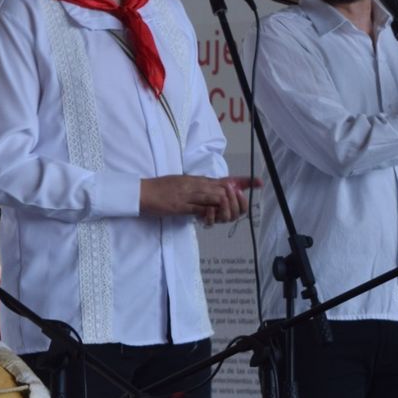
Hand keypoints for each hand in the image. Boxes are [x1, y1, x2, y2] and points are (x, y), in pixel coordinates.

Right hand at [141, 175, 258, 223]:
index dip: (241, 181)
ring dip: (223, 207)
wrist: (140, 192)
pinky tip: (211, 218)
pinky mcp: (181, 206)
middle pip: (222, 189)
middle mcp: (194, 184)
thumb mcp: (179, 183)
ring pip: (214, 198)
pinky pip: (200, 209)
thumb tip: (211, 191)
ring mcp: (188, 195)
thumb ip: (196, 187)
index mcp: (195, 179)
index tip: (257, 182)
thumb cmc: (158, 189)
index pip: (222, 179)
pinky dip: (209, 214)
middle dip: (235, 198)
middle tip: (238, 205)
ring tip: (224, 213)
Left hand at [210, 176, 261, 224]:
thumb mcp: (236, 183)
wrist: (207, 188)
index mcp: (237, 209)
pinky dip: (211, 215)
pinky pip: (210, 222)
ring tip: (222, 197)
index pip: (244, 209)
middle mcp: (229, 215)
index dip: (242, 201)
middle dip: (233, 201)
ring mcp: (219, 218)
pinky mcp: (208, 220)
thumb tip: (261, 182)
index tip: (239, 191)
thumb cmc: (223, 188)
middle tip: (229, 189)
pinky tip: (210, 207)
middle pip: (235, 213)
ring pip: (225, 218)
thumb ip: (249, 183)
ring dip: (225, 208)